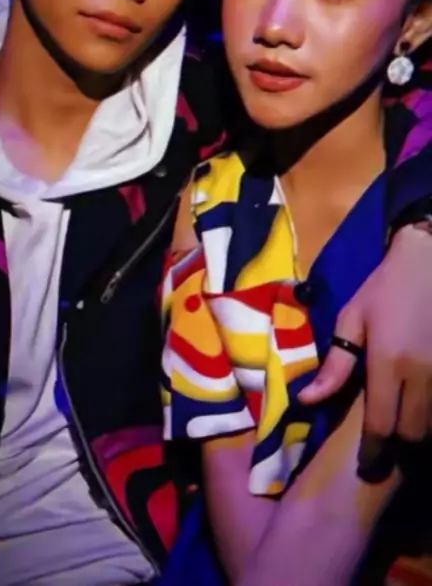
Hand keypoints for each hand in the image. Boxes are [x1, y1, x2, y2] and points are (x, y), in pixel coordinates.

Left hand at [298, 226, 431, 477]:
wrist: (430, 262)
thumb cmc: (384, 289)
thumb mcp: (352, 320)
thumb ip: (335, 365)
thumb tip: (307, 400)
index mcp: (388, 363)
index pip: (382, 425)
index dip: (373, 452)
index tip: (366, 465)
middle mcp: (421, 375)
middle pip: (413, 434)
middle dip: (397, 446)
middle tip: (382, 447)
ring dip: (416, 432)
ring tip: (399, 428)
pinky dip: (429, 414)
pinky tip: (418, 407)